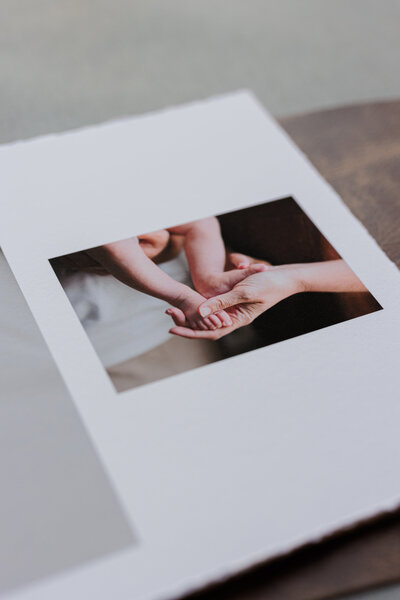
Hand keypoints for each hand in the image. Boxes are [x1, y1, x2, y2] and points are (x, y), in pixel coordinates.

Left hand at [168, 266, 303, 338]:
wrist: (285, 277)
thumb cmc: (268, 283)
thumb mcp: (243, 291)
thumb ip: (221, 302)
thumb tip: (199, 313)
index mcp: (238, 320)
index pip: (209, 332)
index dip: (190, 333)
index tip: (171, 330)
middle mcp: (234, 317)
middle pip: (206, 326)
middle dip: (186, 322)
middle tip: (168, 313)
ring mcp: (234, 309)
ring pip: (208, 317)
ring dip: (191, 314)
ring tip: (173, 309)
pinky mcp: (234, 300)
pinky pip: (214, 307)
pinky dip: (201, 307)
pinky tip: (190, 302)